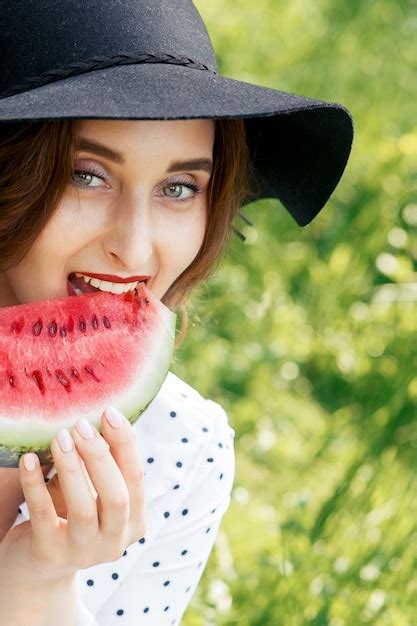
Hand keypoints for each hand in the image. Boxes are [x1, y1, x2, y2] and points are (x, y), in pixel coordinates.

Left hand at [0, 408, 145, 589]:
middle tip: (81, 425)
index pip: (136, 479)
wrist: (38, 567)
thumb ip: (105, 464)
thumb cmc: (70, 514)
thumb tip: (105, 416)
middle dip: (100, 457)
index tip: (110, 412)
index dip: (125, 444)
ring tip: (59, 436)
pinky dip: (35, 483)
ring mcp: (83, 553)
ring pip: (83, 508)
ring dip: (72, 468)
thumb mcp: (94, 492)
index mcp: (133, 523)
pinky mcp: (49, 554)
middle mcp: (114, 543)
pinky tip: (29, 459)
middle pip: (116, 497)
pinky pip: (43, 514)